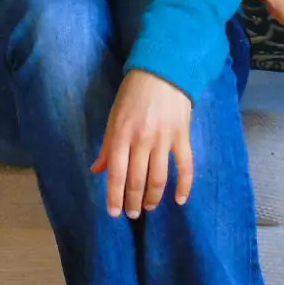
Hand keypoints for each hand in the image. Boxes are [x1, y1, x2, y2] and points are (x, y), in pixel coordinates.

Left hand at [91, 69, 192, 217]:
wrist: (163, 70)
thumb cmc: (133, 93)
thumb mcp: (115, 116)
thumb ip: (109, 145)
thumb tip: (98, 170)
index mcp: (121, 133)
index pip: (116, 173)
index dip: (115, 196)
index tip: (114, 213)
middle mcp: (142, 139)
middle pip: (137, 179)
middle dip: (133, 201)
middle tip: (132, 214)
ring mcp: (164, 138)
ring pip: (159, 178)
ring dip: (153, 197)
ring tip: (148, 207)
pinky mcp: (182, 136)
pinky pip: (185, 166)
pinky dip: (184, 186)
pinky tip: (179, 200)